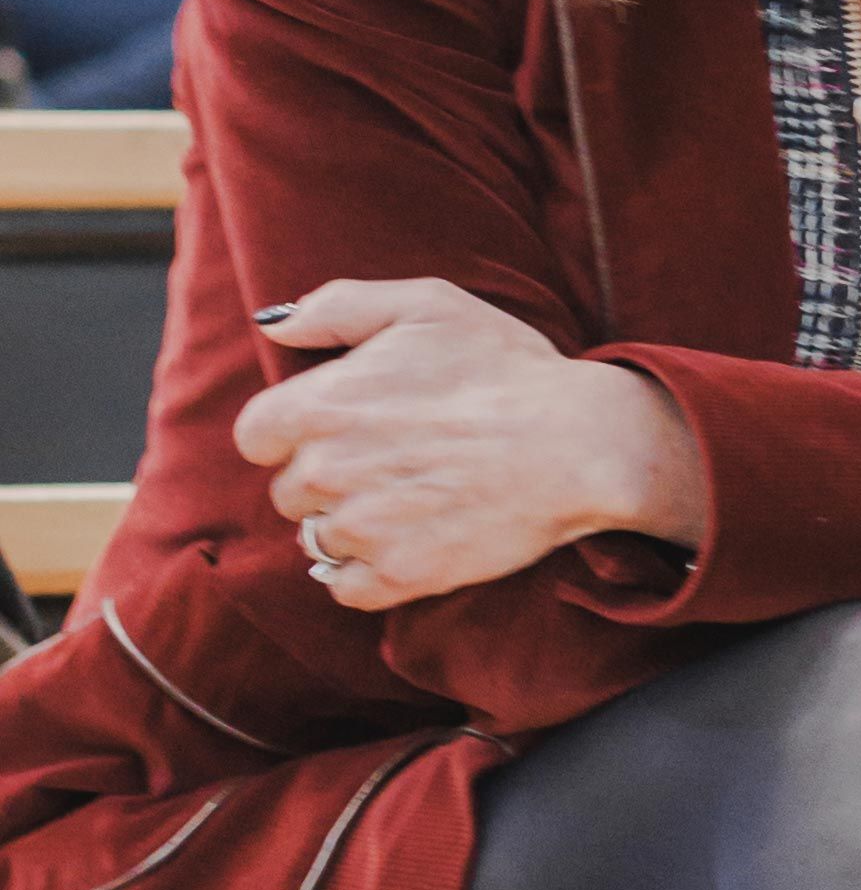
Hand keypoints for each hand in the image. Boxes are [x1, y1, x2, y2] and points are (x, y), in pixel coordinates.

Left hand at [235, 277, 707, 610]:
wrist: (577, 442)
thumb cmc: (504, 367)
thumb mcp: (428, 305)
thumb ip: (338, 306)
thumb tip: (273, 328)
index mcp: (323, 405)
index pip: (255, 434)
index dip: (297, 425)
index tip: (346, 419)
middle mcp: (326, 473)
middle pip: (289, 488)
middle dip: (332, 471)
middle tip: (398, 450)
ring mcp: (357, 531)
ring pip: (316, 536)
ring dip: (352, 519)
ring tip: (415, 489)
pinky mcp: (391, 579)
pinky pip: (344, 585)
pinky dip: (370, 566)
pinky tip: (415, 530)